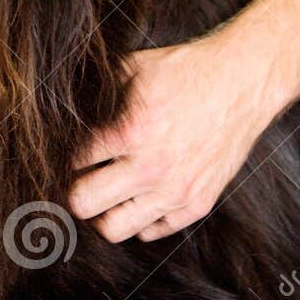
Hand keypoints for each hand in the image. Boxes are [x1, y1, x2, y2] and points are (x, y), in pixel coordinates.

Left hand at [66, 37, 280, 241]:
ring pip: (113, 229)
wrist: (242, 83)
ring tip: (103, 192)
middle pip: (82, 204)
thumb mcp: (132, 68)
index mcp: (129, 130)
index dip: (59, 157)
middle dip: (71, 190)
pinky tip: (136, 195)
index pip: (71, 162)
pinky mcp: (196, 204)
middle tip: (75, 178)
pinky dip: (138, 219)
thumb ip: (94, 90)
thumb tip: (56, 103)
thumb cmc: (184, 71)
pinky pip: (151, 231)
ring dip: (101, 211)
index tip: (59, 155)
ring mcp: (175, 191)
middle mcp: (151, 167)